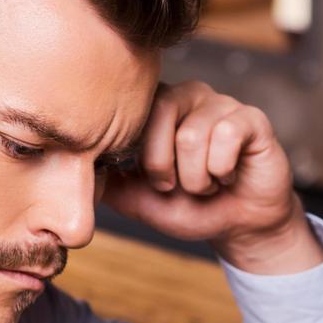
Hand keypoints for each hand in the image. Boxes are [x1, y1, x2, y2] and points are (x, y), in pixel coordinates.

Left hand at [102, 81, 322, 274]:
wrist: (239, 226)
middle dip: (164, 168)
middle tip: (179, 186)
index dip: (139, 157)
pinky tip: (229, 176)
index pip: (132, 113)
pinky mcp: (251, 118)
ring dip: (197, 178)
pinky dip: (222, 169)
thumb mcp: (139, 200)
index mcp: (157, 108)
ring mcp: (220, 103)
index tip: (155, 182)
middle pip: (159, 116)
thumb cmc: (191, 208)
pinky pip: (227, 135)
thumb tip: (71, 168)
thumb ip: (107, 182)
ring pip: (192, 135)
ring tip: (208, 183)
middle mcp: (187, 95)